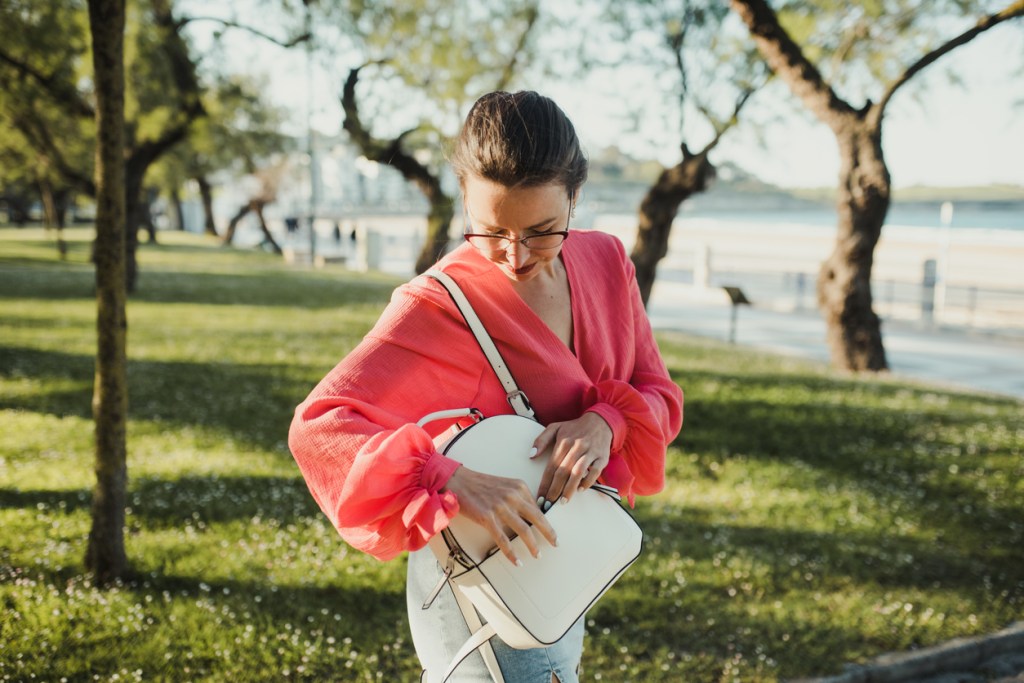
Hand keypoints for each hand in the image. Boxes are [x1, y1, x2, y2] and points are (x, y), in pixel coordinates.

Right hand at [441, 466, 557, 565]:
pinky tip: (517, 561)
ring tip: (537, 555)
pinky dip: (511, 553)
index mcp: (519, 486)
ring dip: (533, 546)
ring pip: (524, 531)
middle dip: (549, 534)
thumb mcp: (505, 485)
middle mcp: (513, 496)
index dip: (546, 522)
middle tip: (555, 544)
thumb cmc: (479, 484)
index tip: (551, 532)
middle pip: (537, 518)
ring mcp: (500, 507)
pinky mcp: (487, 518)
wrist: (457, 481)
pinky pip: (503, 540)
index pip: (537, 507)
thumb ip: (518, 497)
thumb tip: (531, 515)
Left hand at [533, 412, 611, 507]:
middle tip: (548, 504)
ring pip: (578, 472)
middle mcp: (576, 446)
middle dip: (554, 489)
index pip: (551, 466)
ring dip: (569, 488)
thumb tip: (531, 455)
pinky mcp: (602, 456)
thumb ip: (541, 440)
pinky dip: (588, 481)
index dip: (545, 483)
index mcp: (563, 442)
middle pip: (563, 471)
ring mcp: (590, 451)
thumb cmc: (575, 428)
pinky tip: (580, 490)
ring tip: (562, 501)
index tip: (539, 497)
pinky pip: (595, 471)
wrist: (600, 421)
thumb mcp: (555, 428)